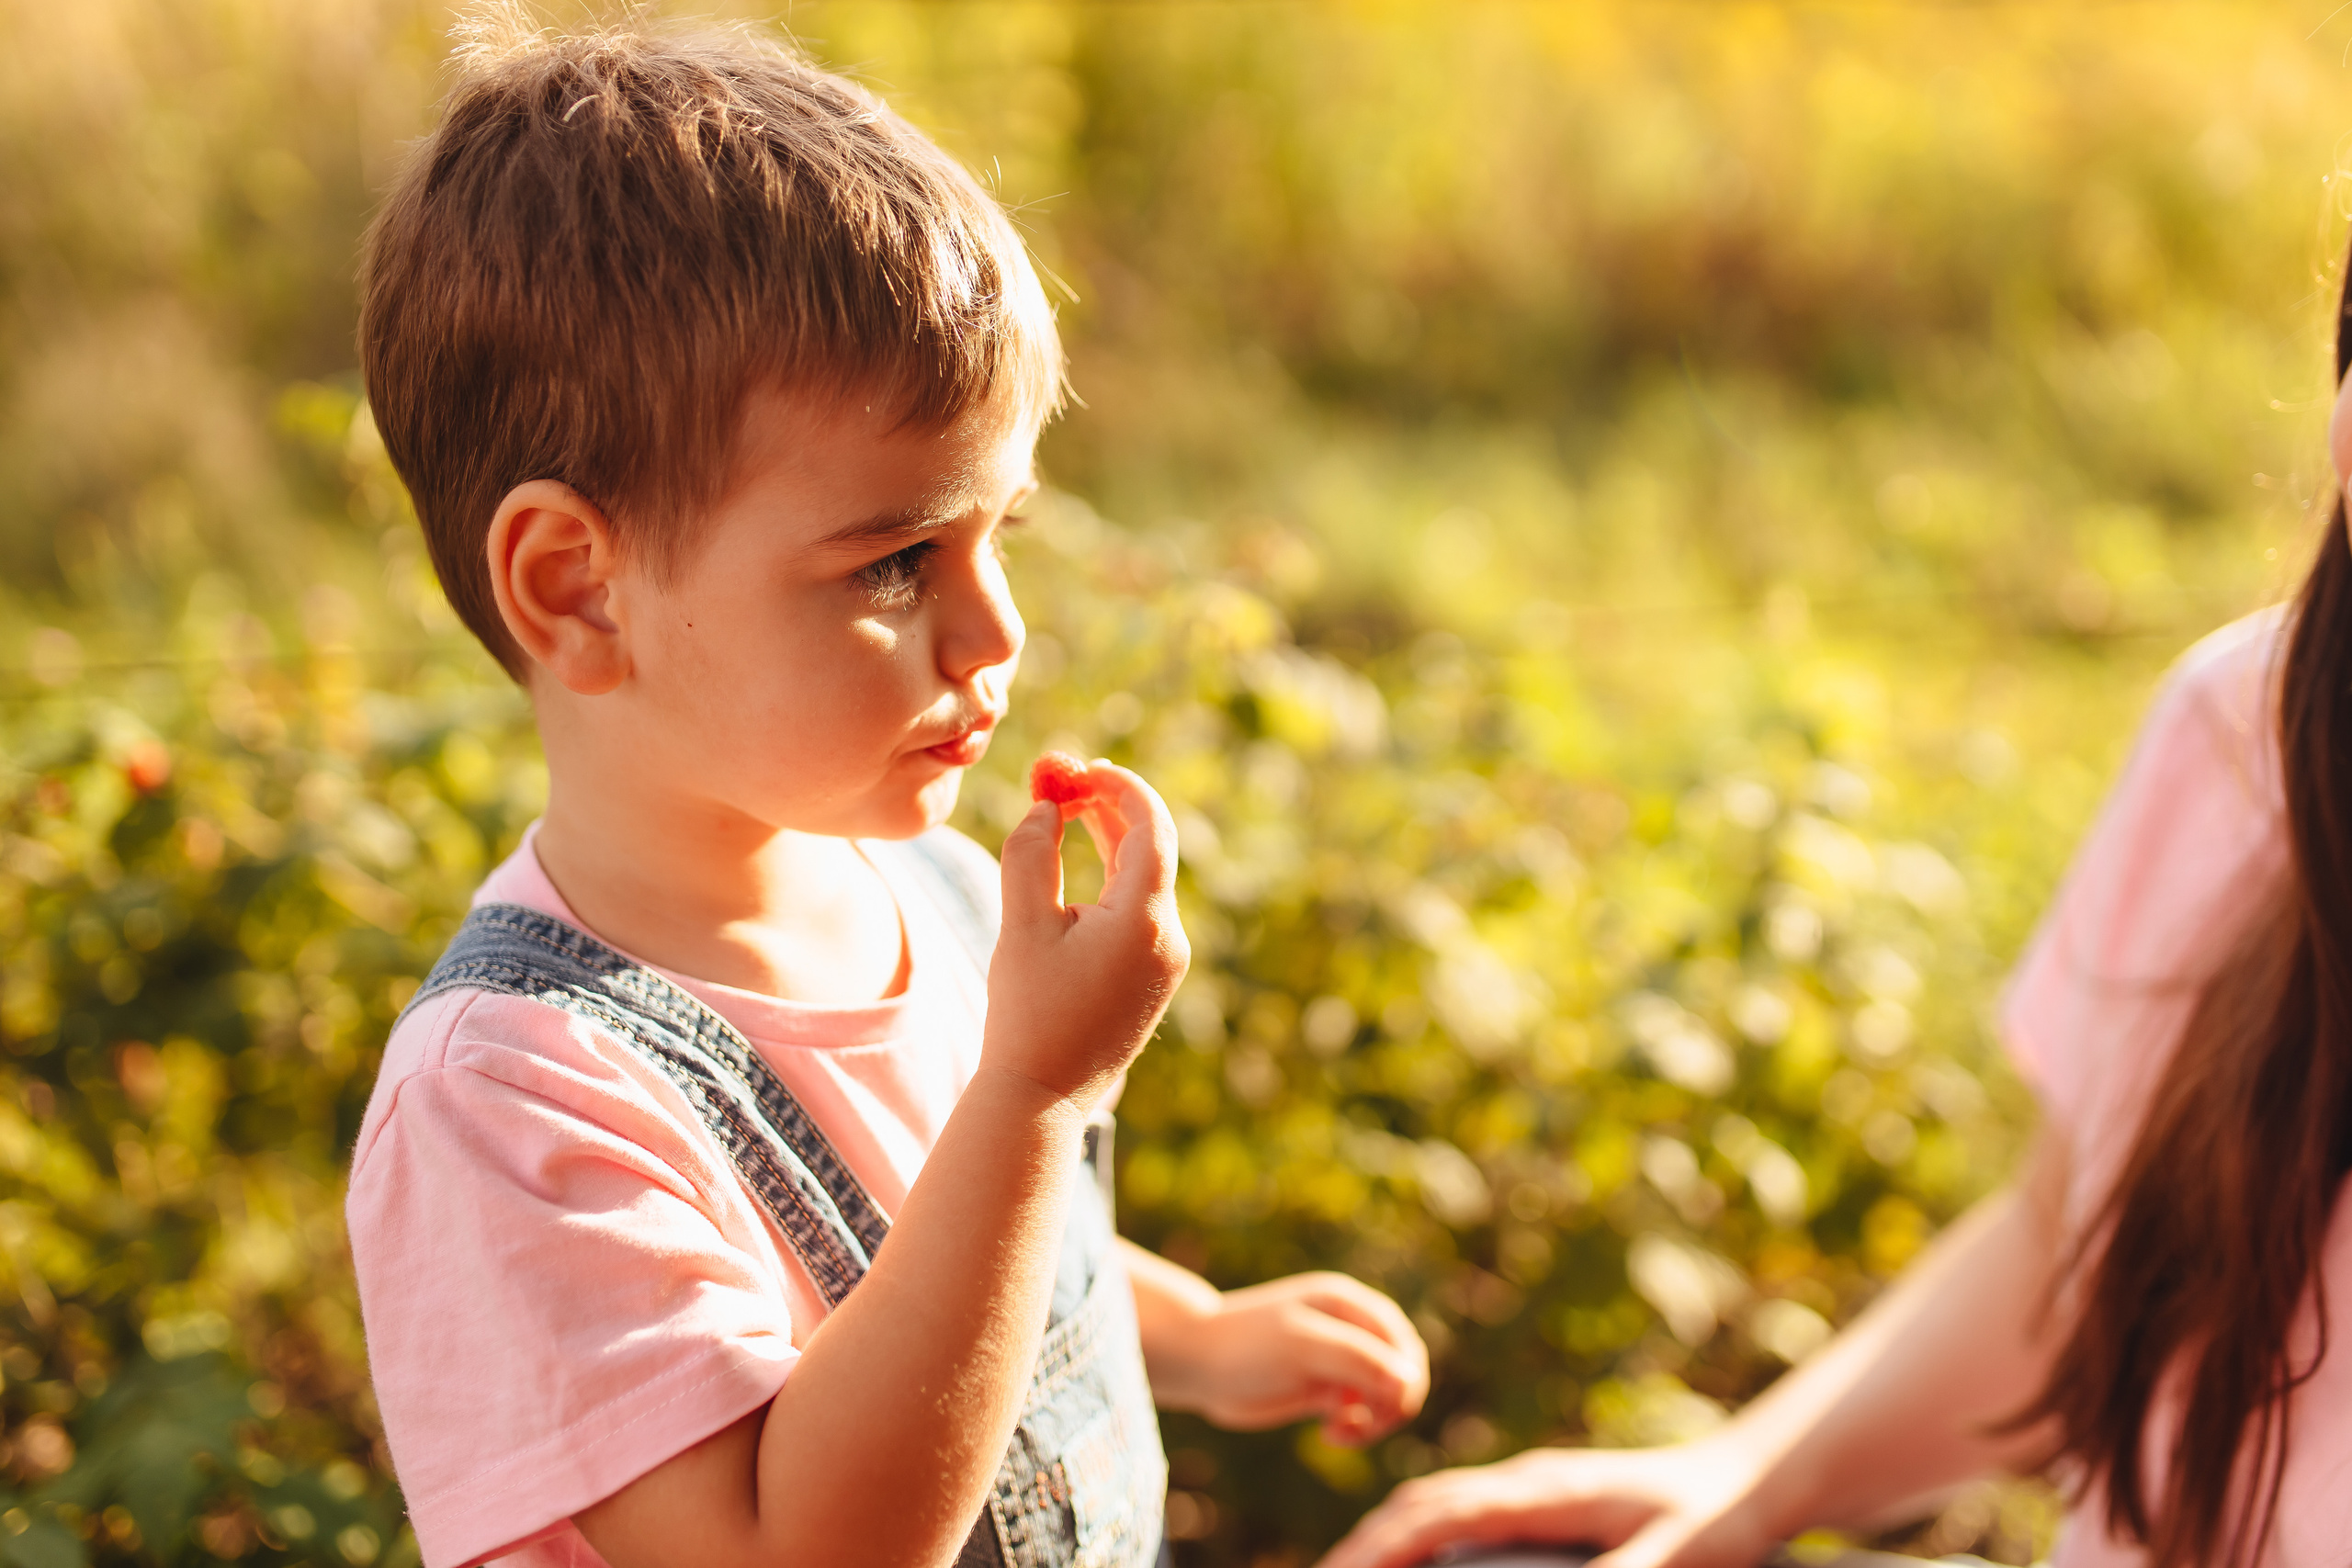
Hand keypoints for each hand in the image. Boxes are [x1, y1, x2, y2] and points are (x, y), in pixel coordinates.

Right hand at [985, 762, 1187, 1108]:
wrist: (1042, 1096)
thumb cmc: (1026, 1011)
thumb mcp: (1021, 925)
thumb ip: (1031, 854)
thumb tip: (1048, 806)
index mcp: (1144, 920)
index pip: (1151, 826)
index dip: (1120, 787)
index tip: (1082, 767)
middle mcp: (1168, 937)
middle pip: (1151, 849)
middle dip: (1111, 808)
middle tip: (1068, 778)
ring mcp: (1167, 960)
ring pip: (1146, 879)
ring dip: (1112, 840)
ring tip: (1069, 807)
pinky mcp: (1154, 978)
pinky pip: (1141, 911)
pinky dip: (1115, 878)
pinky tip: (1084, 862)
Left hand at [1148, 1271, 1429, 1445]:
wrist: (1196, 1362)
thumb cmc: (1246, 1345)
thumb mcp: (1302, 1347)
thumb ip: (1358, 1359)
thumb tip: (1410, 1382)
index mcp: (1349, 1304)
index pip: (1403, 1345)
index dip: (1404, 1381)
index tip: (1379, 1411)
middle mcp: (1349, 1328)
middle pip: (1402, 1370)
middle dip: (1392, 1403)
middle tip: (1364, 1427)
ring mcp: (1336, 1359)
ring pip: (1384, 1394)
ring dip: (1374, 1420)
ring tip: (1341, 1433)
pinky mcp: (1322, 1387)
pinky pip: (1361, 1411)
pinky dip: (1356, 1427)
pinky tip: (1329, 1434)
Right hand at [1314, 1439, 1777, 1567]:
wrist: (1754, 1474)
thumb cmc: (1722, 1518)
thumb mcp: (1682, 1555)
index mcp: (1545, 1492)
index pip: (1441, 1516)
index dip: (1385, 1548)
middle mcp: (1526, 1481)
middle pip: (1420, 1505)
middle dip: (1365, 1545)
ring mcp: (1531, 1486)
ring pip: (1434, 1504)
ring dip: (1385, 1538)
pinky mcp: (1542, 1500)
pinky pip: (1459, 1512)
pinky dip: (1417, 1534)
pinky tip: (1411, 1562)